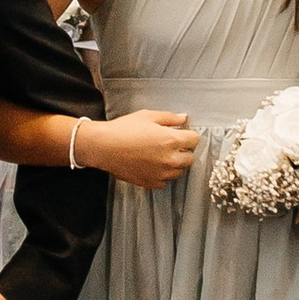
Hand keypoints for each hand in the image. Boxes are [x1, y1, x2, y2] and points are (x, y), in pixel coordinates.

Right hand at [79, 108, 198, 187]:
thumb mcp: (148, 116)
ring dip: (174, 164)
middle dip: (184, 151)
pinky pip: (164, 181)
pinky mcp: (151, 183)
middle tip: (172, 145)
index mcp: (171, 140)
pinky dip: (162, 175)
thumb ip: (169, 118)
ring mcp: (161, 174)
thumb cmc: (123, 129)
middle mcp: (169, 159)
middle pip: (190, 158)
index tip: (183, 134)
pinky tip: (152, 165)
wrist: (103, 147)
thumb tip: (183, 118)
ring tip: (160, 155)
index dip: (189, 135)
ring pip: (179, 171)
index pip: (195, 140)